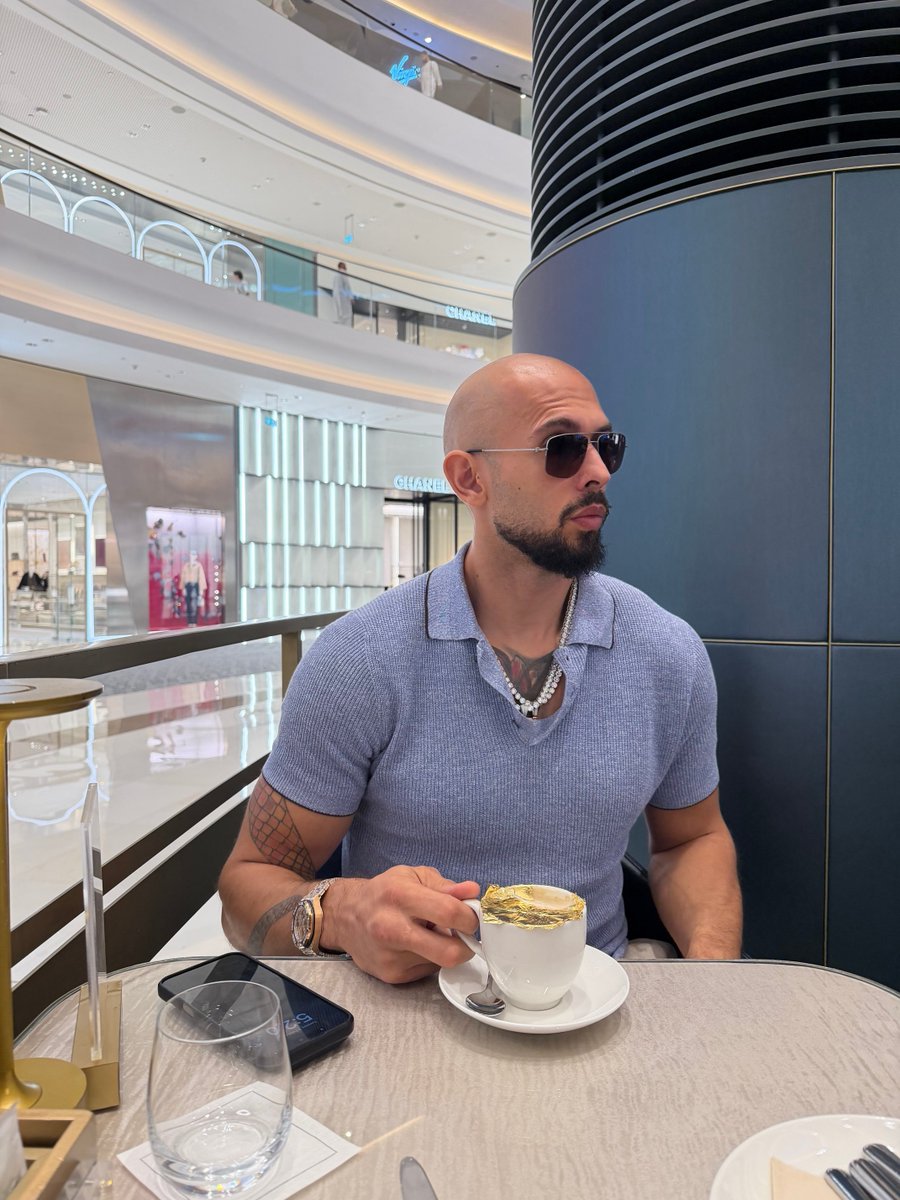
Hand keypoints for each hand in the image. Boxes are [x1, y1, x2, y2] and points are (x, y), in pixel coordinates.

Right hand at [320, 866, 479, 984]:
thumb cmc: (383, 892)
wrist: (344, 917)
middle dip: (466, 946)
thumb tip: (472, 892)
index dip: (469, 917)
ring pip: (440, 962)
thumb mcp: (412, 876)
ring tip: (429, 934)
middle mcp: (392, 928)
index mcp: (400, 896)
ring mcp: (390, 956)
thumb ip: (445, 885)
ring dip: (444, 949)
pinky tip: (417, 946)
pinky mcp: (391, 975)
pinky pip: (427, 971)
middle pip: (448, 953)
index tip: (470, 916)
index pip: (448, 913)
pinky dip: (430, 959)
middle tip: (463, 935)